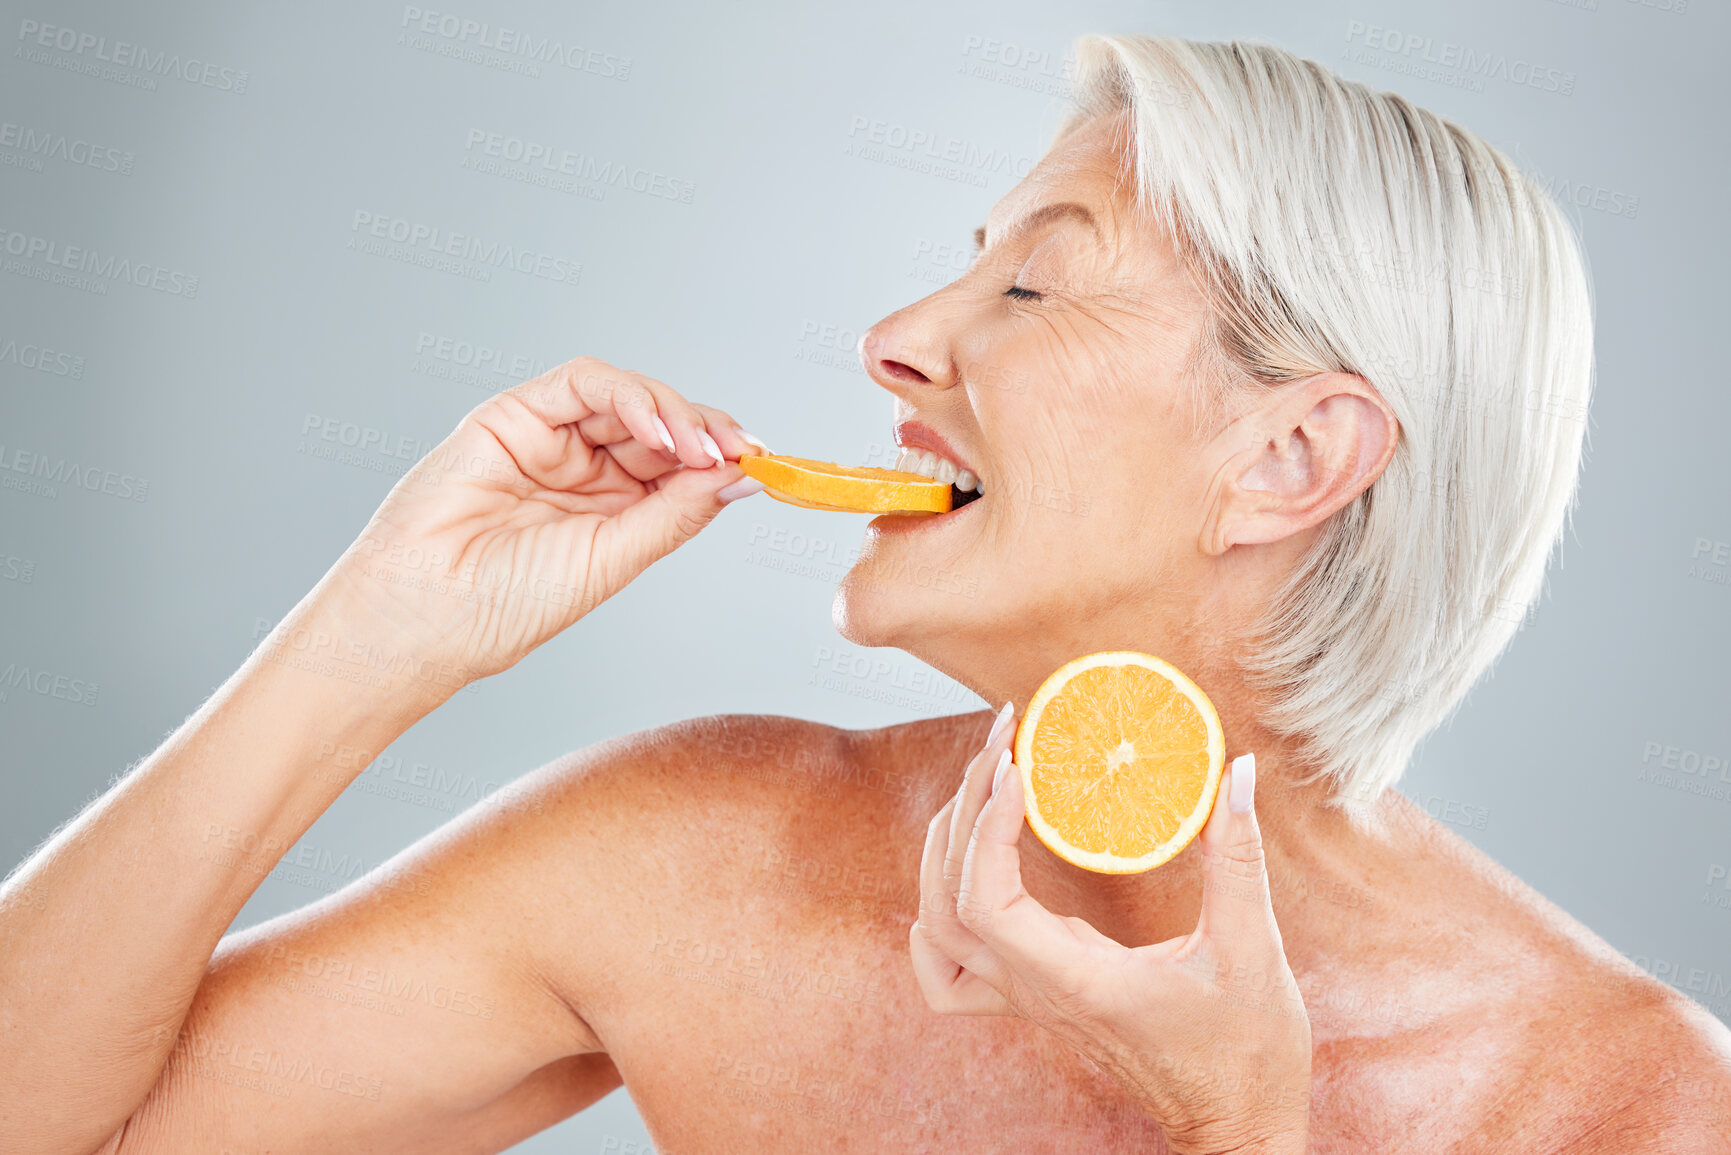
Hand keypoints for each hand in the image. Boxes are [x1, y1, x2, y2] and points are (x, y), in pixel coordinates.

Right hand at [315, 356, 766, 683]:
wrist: (425, 616)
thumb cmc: (506, 606)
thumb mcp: (614, 558)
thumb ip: (675, 511)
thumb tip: (742, 476)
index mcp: (611, 509)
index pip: (680, 466)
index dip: (723, 457)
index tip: (763, 462)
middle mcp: (584, 469)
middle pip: (662, 426)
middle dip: (708, 431)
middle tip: (740, 449)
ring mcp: (551, 438)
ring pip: (628, 398)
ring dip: (674, 413)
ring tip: (700, 445)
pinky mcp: (515, 413)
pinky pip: (582, 382)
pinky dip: (628, 396)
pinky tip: (656, 428)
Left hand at [910, 705, 1311, 1154]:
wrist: (1236, 1126)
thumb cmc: (1246, 1055)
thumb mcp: (1254, 950)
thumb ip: (1238, 858)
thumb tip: (1237, 772)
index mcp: (1078, 982)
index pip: (986, 903)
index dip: (986, 829)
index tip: (1018, 768)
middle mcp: (1037, 993)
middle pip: (949, 900)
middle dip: (965, 810)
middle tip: (1003, 743)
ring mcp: (1028, 1000)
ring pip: (937, 929)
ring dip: (945, 848)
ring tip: (984, 783)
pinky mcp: (1036, 1000)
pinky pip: (949, 973)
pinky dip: (935, 920)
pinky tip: (958, 877)